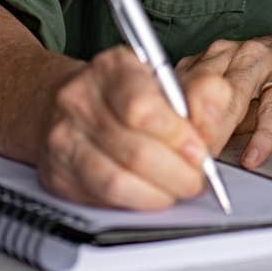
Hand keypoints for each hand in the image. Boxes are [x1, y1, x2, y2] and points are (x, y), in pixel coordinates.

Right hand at [32, 45, 236, 209]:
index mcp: (111, 68)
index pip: (142, 108)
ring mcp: (64, 138)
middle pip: (134, 151)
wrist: (64, 101)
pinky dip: (134, 202)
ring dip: (158, 193)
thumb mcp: (162, 79)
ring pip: (116, 181)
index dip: (177, 137)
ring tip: (176, 188)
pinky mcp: (57, 173)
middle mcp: (80, 100)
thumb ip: (198, 96)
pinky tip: (150, 193)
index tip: (200, 151)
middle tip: (196, 178)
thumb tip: (214, 125)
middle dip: (177, 173)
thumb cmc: (122, 92)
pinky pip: (101, 199)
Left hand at [177, 32, 271, 168]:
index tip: (160, 147)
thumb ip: (208, 118)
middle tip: (181, 157)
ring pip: (233, 92)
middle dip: (189, 125)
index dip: (168, 118)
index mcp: (210, 58)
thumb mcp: (233, 99)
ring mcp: (262, 60)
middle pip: (201, 87)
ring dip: (219, 127)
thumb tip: (179, 151)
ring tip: (210, 157)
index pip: (179, 85)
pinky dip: (263, 135)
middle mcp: (232, 53)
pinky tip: (254, 155)